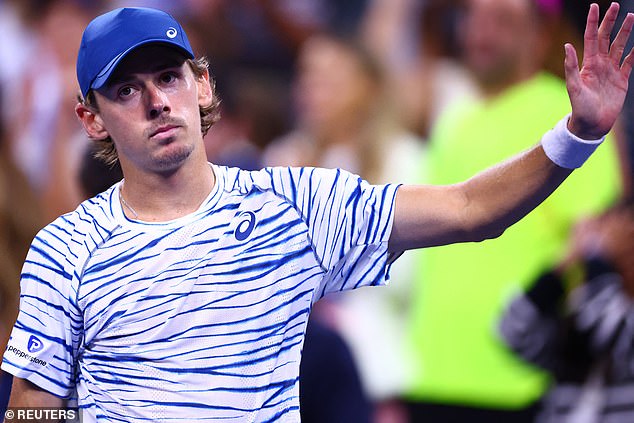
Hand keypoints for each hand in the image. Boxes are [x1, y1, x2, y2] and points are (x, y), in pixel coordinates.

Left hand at [565, 2, 633, 138]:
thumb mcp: (573, 87)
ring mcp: (611, 71)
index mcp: (588, 64)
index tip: (595, 6)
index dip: (593, 22)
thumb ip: (571, 67)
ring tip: (631, 17)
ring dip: (625, 32)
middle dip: (610, 21)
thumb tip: (567, 45)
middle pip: (606, 38)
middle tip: (616, 6)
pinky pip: (630, 62)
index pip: (591, 38)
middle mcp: (600, 64)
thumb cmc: (580, 108)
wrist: (591, 125)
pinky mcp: (622, 80)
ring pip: (620, 46)